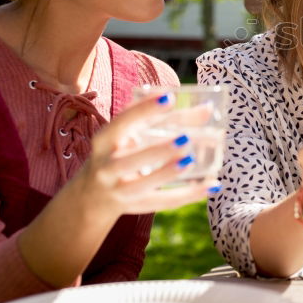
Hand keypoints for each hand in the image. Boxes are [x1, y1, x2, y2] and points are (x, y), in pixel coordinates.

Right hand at [75, 92, 213, 216]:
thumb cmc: (120, 152)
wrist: (92, 195)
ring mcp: (118, 190)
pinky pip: (162, 202)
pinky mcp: (134, 206)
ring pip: (142, 185)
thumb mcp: (131, 134)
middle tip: (185, 138)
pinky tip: (210, 186)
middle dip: (156, 151)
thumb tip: (207, 108)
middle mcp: (106, 167)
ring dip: (167, 174)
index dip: (143, 110)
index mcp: (104, 141)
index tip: (170, 97)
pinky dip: (188, 195)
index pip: (121, 123)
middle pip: (128, 161)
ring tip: (190, 161)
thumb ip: (163, 119)